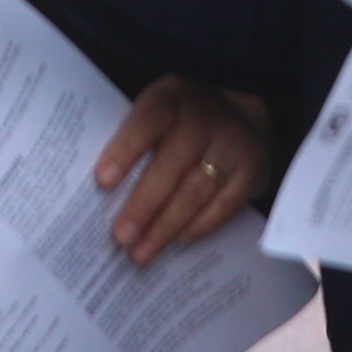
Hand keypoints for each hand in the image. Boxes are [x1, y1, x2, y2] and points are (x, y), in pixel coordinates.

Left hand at [94, 78, 273, 261]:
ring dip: (165, 228)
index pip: (147, 123)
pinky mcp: (252, 170)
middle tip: (121, 237)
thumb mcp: (156, 109)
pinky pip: (223, 206)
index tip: (102, 181)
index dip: (125, 151)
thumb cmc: (181, 116)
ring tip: (141, 252)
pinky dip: (199, 227)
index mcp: (171, 99)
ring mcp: (232, 145)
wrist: (239, 110)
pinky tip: (177, 241)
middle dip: (143, 206)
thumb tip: (99, 189)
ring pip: (194, 193)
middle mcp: (205, 119)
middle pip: (170, 167)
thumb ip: (133, 138)